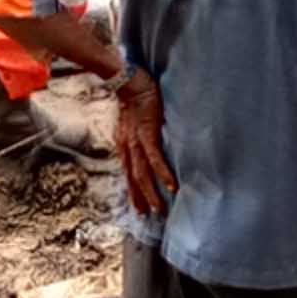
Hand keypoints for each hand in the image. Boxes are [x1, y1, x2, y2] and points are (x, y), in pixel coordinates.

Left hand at [112, 70, 173, 217]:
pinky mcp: (148, 134)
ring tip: (159, 208)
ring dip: (151, 193)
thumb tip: (143, 146)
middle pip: (134, 179)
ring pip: (142, 174)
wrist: (131, 82)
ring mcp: (137, 142)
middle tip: (148, 216)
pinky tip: (171, 186)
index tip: (139, 208)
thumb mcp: (131, 122)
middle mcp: (128, 147)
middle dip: (141, 199)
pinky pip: (155, 159)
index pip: (129, 174)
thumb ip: (136, 136)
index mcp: (125, 145)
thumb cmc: (134, 99)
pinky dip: (163, 173)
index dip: (133, 192)